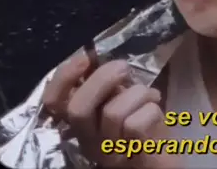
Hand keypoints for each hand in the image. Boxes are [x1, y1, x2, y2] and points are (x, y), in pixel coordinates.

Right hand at [42, 51, 179, 167]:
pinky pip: (136, 124)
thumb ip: (106, 86)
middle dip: (102, 79)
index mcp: (81, 124)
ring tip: (150, 96)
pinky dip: (152, 110)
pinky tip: (157, 112)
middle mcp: (88, 141)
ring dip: (138, 94)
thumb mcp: (120, 101)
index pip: (53, 103)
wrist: (163, 160)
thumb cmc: (143, 124)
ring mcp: (109, 153)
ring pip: (113, 112)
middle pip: (78, 108)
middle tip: (123, 68)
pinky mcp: (134, 158)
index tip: (86, 58)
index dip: (64, 77)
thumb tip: (97, 58)